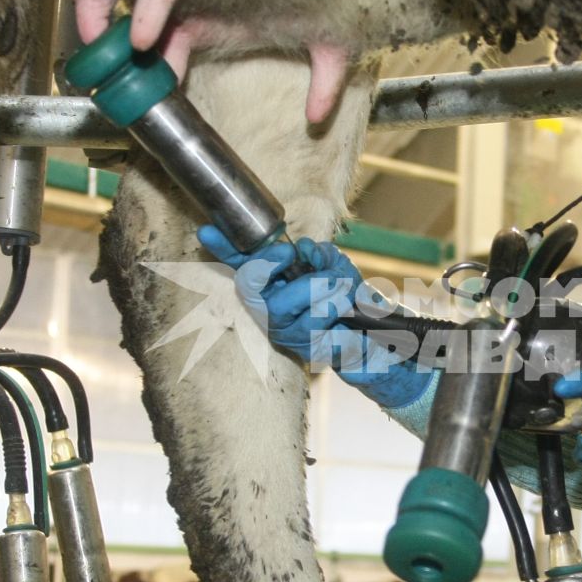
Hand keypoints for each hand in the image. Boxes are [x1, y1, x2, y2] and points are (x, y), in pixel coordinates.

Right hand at [197, 226, 430, 406]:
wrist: (374, 335)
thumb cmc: (348, 298)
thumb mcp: (335, 265)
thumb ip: (317, 254)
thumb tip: (304, 249)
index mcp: (274, 284)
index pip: (243, 265)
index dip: (224, 249)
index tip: (207, 232)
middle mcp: (270, 309)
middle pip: (249, 285)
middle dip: (268, 264)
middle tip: (292, 255)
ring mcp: (285, 331)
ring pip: (284, 303)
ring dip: (320, 286)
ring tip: (342, 288)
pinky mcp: (304, 348)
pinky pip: (314, 319)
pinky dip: (336, 304)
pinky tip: (346, 309)